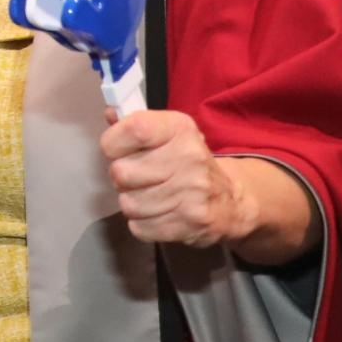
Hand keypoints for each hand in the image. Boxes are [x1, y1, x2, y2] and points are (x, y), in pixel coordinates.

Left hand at [101, 109, 316, 263]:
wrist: (231, 200)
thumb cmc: (187, 162)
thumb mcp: (168, 134)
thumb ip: (135, 124)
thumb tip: (109, 114)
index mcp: (180, 129)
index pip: (133, 129)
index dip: (113, 142)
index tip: (117, 149)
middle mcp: (189, 157)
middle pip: (121, 172)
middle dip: (122, 177)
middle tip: (137, 177)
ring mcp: (192, 192)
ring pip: (128, 204)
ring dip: (132, 202)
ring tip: (149, 196)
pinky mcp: (190, 223)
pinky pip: (140, 227)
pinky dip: (142, 224)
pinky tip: (158, 213)